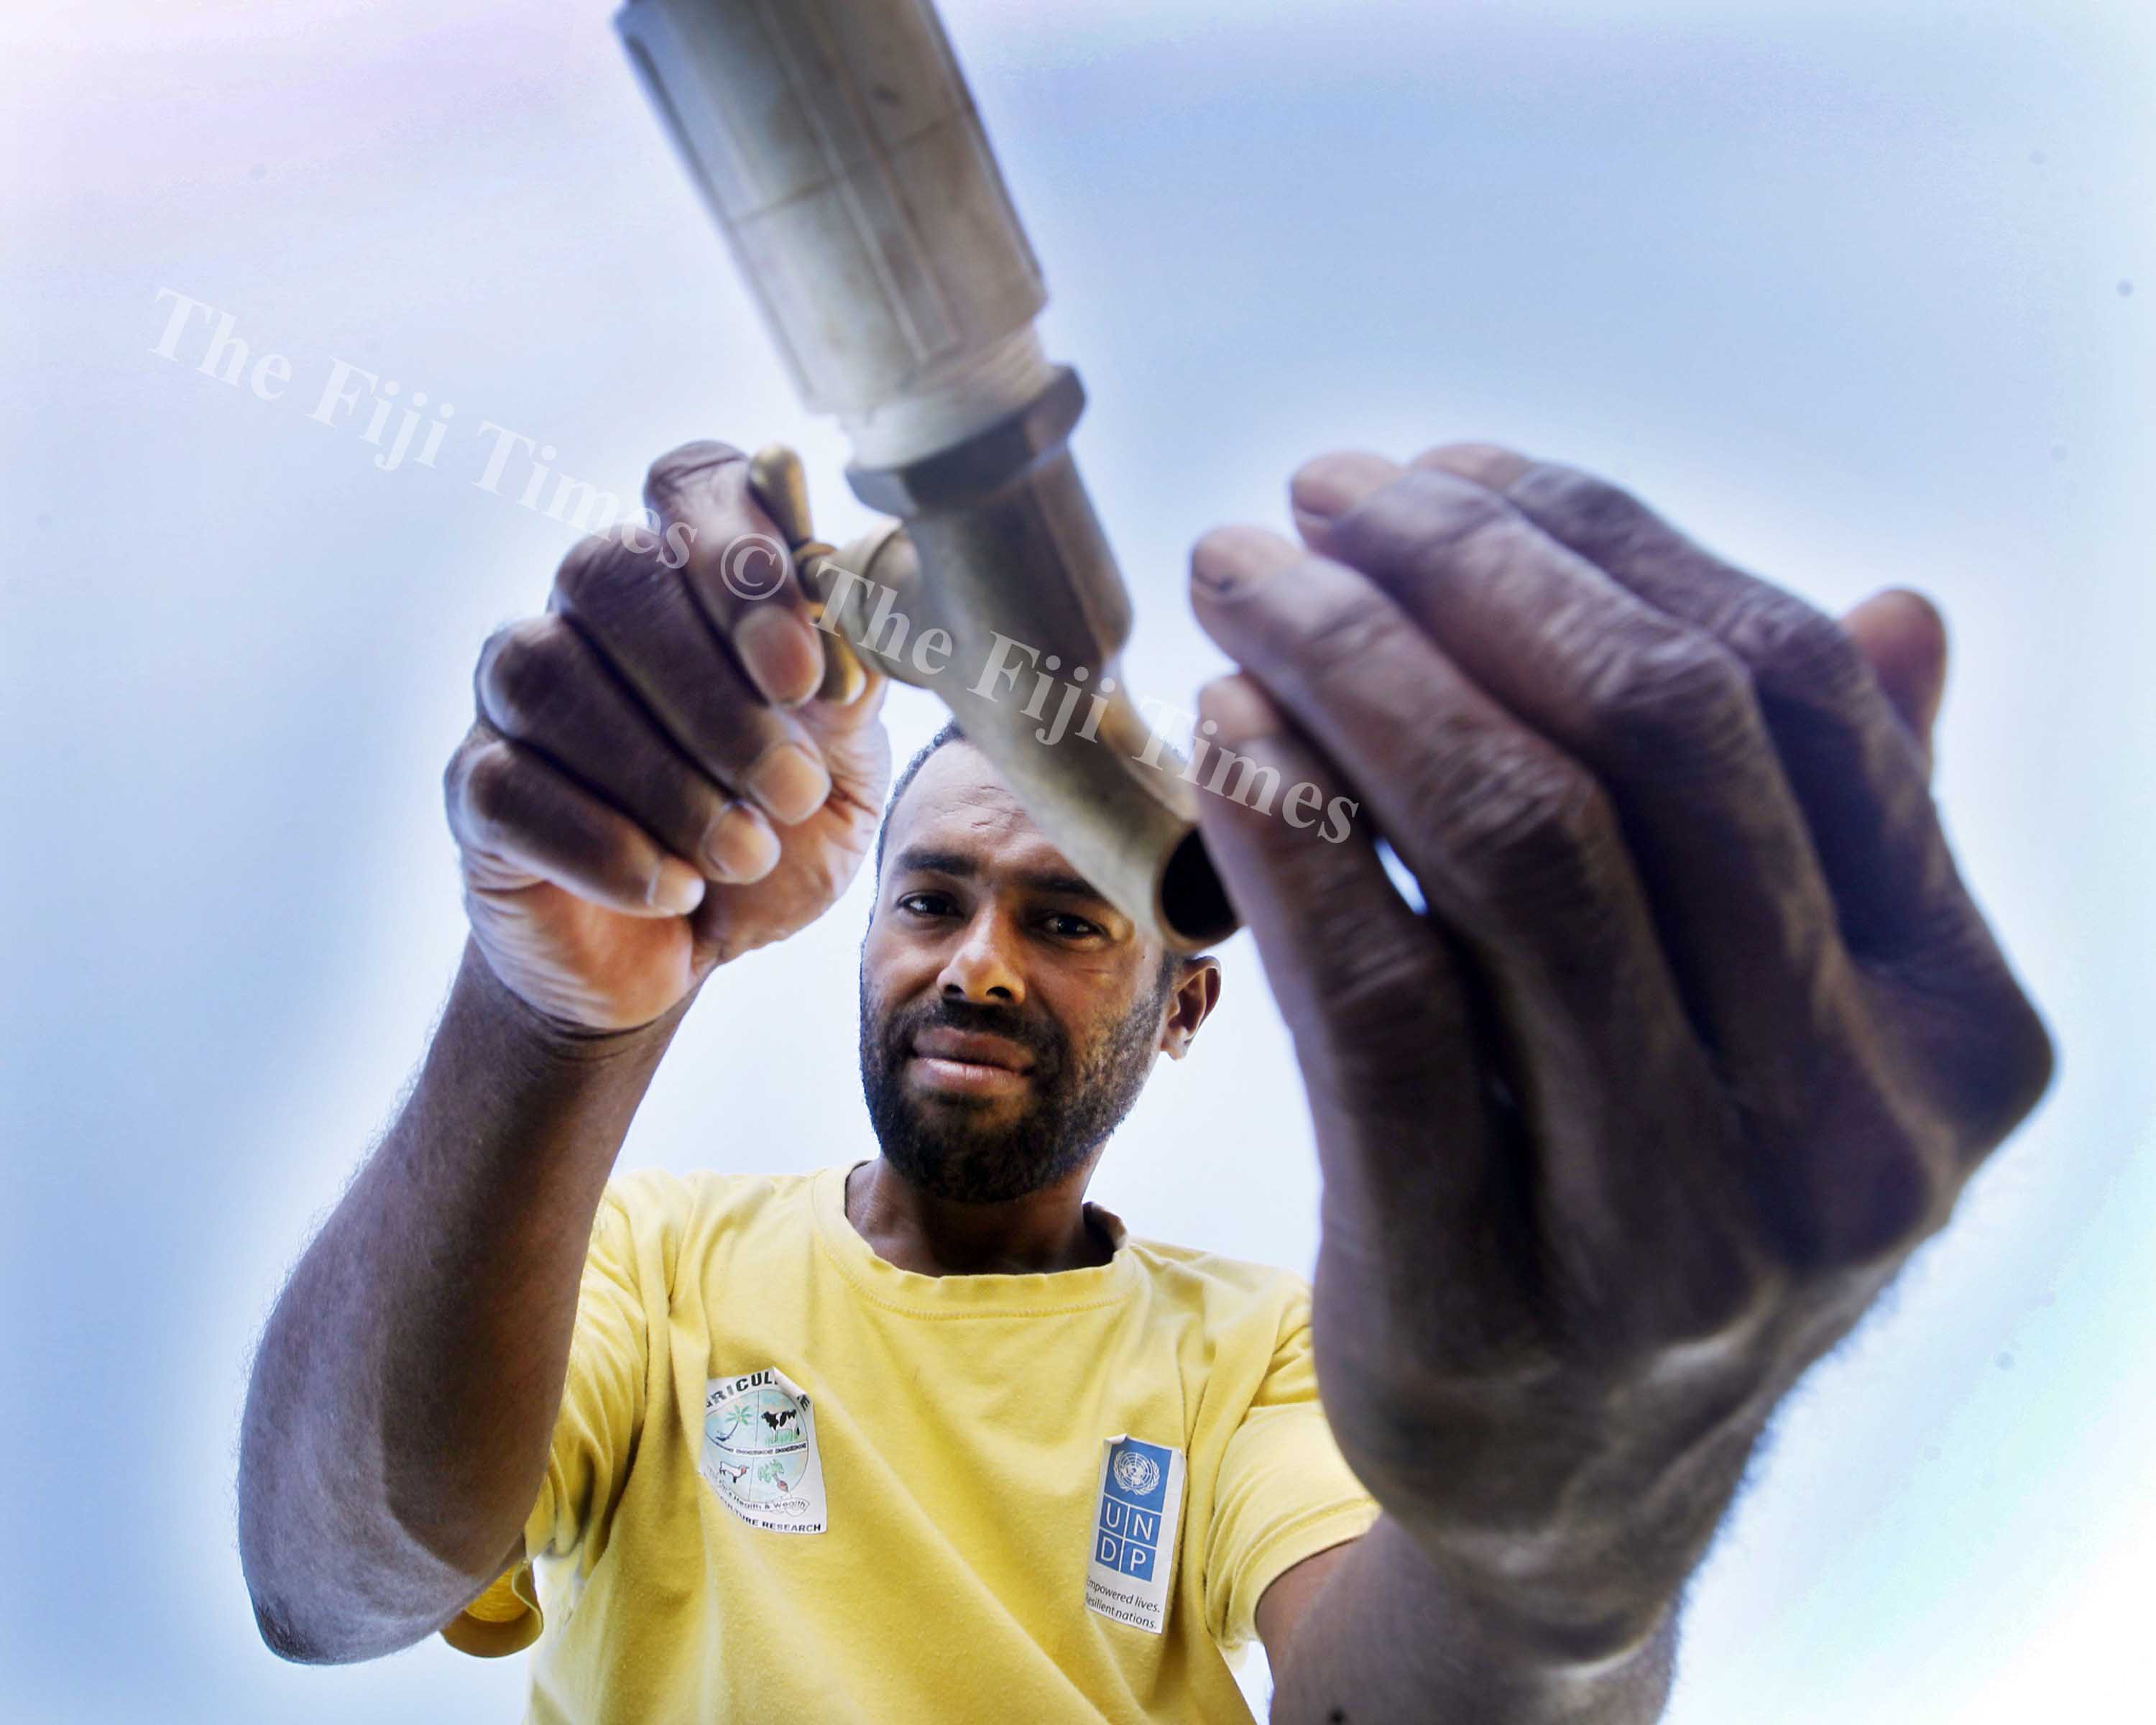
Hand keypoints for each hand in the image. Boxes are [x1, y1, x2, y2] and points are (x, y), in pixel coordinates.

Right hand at [444, 441, 890, 1033]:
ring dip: (664, 776)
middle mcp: (586, 610)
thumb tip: (866, 581)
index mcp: (688, 576)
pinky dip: (605, 846)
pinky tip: (676, 890)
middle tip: (792, 791)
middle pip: (609, 572)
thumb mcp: (843, 770)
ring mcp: (513, 692)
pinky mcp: (474, 785)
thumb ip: (851, 682)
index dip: (739, 556)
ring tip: (744, 853)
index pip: (688, 483)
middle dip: (713, 692)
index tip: (800, 670)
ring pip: (548, 674)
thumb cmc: (769, 839)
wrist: (685, 958)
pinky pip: (509, 785)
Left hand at [1184, 444, 2053, 1659]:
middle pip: (1656, 743)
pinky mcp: (1484, 1301)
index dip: (1603, 541)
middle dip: (1462, 574)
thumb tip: (1896, 608)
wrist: (1574, 1486)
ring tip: (1247, 585)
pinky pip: (1381, 1011)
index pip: (1793, 698)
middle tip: (1316, 500)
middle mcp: (1853, 1133)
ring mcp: (1678, 1238)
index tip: (1445, 475)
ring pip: (1517, 854)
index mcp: (1957, 1028)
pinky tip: (1226, 737)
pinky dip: (1293, 836)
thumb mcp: (1795, 1033)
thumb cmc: (1669, 1198)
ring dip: (1355, 670)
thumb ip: (1842, 840)